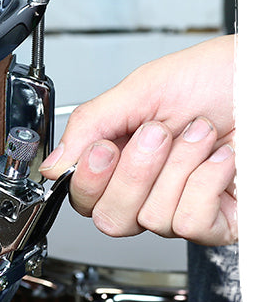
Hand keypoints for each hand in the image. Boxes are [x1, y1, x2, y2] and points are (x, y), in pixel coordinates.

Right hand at [39, 35, 236, 244]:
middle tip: (158, 134)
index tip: (105, 148)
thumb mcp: (141, 89)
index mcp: (120, 159)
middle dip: (135, 173)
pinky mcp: (217, 223)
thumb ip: (89, 124)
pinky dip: (204, 183)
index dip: (89, 179)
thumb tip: (52, 166)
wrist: (265, 78)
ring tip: (200, 134)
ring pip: (150, 219)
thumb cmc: (218, 77)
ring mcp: (180, 207)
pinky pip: (189, 224)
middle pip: (109, 218)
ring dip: (179, 167)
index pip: (82, 197)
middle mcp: (147, 189)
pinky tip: (219, 159)